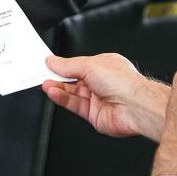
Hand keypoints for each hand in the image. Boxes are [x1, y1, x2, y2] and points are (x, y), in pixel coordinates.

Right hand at [41, 54, 169, 141]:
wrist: (135, 106)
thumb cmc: (123, 82)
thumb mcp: (89, 65)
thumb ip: (68, 65)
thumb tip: (53, 61)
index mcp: (103, 66)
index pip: (77, 65)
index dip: (63, 65)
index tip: (48, 64)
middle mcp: (100, 82)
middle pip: (73, 80)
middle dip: (57, 77)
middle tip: (42, 75)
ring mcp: (97, 99)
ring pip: (72, 93)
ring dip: (57, 88)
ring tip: (45, 84)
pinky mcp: (93, 114)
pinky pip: (74, 105)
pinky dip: (62, 99)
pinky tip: (53, 93)